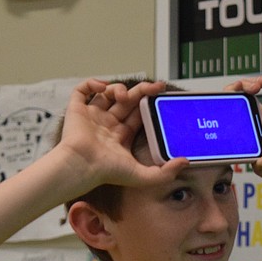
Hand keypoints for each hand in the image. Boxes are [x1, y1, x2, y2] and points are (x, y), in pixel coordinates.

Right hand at [58, 78, 186, 188]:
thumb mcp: (143, 176)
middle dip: (140, 92)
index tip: (159, 96)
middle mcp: (106, 125)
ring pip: (106, 94)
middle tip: (155, 86)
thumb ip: (165, 172)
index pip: (136, 115)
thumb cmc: (107, 172)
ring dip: (118, 88)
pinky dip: (92, 83)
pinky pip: (82, 91)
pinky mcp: (76, 110)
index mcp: (120, 137)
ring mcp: (91, 117)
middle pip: (126, 101)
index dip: (147, 105)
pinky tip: (102, 86)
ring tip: (123, 95)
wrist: (82, 165)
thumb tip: (185, 162)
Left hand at [222, 76, 261, 178]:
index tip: (216, 108)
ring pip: (233, 93)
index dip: (208, 114)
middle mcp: (229, 123)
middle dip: (225, 95)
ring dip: (241, 85)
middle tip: (239, 93)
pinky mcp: (251, 104)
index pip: (212, 125)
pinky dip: (253, 83)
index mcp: (227, 138)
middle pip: (219, 103)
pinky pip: (247, 89)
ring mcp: (240, 112)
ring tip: (256, 87)